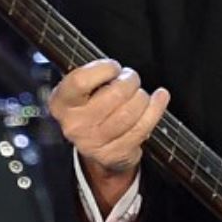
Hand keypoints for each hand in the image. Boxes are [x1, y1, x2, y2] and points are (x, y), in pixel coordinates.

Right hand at [50, 59, 169, 211]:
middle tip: (131, 79)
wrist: (96, 150)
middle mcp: (74, 124)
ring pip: (130, 112)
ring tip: (140, 94)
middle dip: (130, 81)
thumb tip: (118, 70)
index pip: (81, 80)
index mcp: (61, 103)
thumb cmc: (91, 109)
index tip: (114, 68)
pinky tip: (160, 98)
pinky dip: (156, 108)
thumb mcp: (81, 91)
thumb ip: (92, 76)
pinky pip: (143, 127)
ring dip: (142, 97)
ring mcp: (94, 142)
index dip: (104, 69)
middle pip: (114, 95)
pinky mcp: (115, 153)